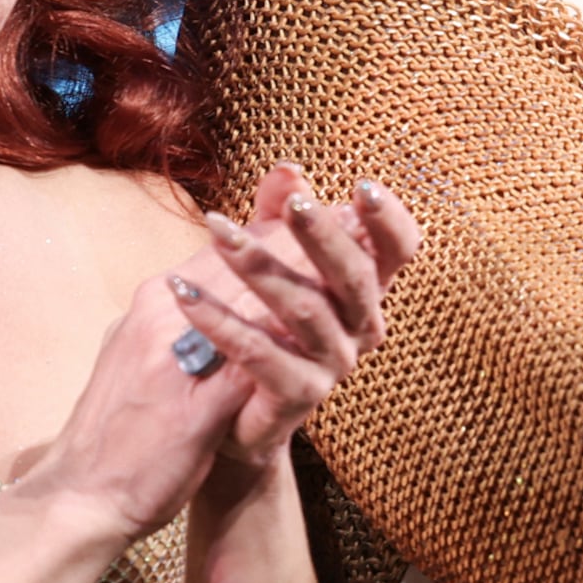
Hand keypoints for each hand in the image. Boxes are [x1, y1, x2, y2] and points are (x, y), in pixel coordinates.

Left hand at [170, 166, 420, 474]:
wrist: (230, 412)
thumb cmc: (258, 326)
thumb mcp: (270, 262)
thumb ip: (278, 217)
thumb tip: (289, 170)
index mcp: (362, 290)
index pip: (398, 250)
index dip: (389, 219)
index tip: (363, 186)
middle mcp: (360, 328)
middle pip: (355, 276)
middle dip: (324, 235)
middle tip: (295, 205)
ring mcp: (332, 365)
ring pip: (305, 310)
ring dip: (260, 266)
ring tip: (216, 230)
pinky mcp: (296, 396)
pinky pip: (260, 354)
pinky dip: (221, 321)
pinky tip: (184, 293)